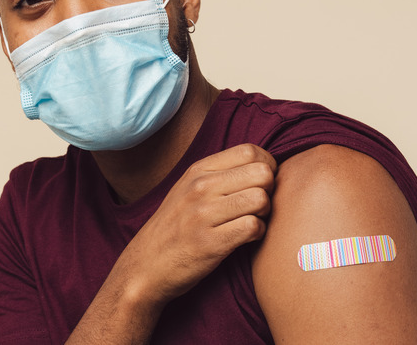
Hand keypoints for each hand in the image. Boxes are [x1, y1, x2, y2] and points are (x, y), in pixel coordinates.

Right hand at [113, 143, 275, 305]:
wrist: (145, 266)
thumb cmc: (175, 227)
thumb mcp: (188, 189)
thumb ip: (220, 174)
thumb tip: (263, 165)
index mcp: (198, 170)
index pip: (250, 151)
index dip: (267, 165)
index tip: (262, 183)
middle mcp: (200, 187)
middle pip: (262, 172)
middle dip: (270, 189)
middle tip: (259, 205)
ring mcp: (204, 214)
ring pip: (261, 199)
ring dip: (265, 213)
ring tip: (253, 221)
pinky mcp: (210, 243)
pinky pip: (253, 227)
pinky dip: (258, 234)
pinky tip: (246, 238)